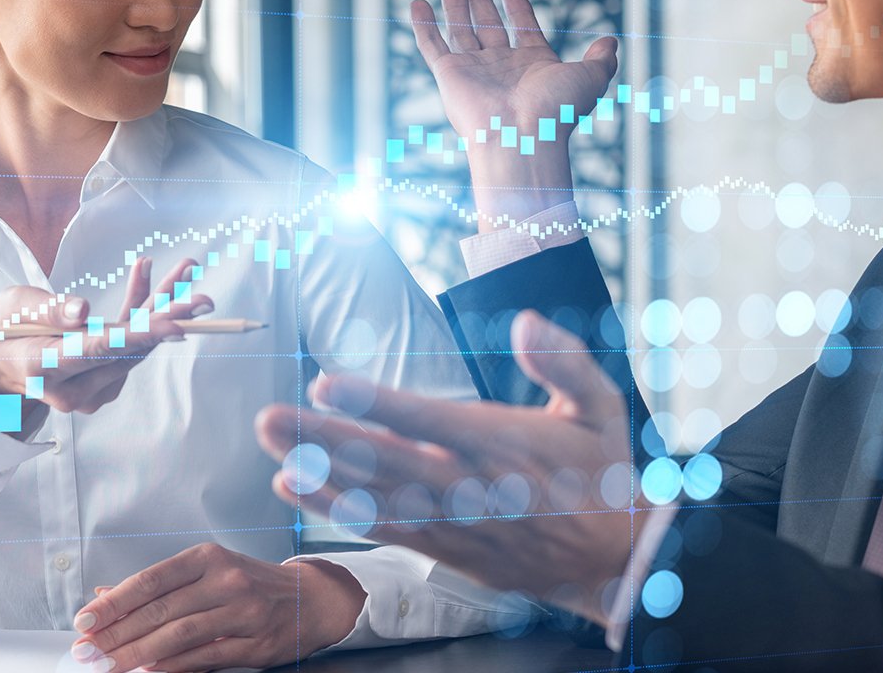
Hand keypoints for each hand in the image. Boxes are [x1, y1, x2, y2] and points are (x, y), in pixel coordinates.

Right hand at [0, 257, 209, 433]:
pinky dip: (143, 315)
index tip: (175, 325)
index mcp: (43, 367)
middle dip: (167, 317)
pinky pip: (129, 347)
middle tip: (205, 299)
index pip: (97, 350)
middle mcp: (70, 388)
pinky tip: (148, 279)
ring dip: (162, 308)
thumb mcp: (16, 307)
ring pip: (135, 346)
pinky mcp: (102, 386)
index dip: (138, 335)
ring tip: (185, 269)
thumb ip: (49, 309)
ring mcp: (88, 393)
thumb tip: (84, 310)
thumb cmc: (4, 328)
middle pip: (127, 349)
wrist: (0, 363)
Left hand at [68, 543, 363, 671]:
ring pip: (177, 635)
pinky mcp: (252, 644)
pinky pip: (203, 658)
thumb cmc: (252, 584)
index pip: (151, 580)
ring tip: (107, 666)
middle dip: (116, 633)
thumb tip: (105, 594)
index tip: (85, 620)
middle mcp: (224, 580)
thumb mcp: (207, 572)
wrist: (311, 600)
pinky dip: (170, 667)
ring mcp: (241, 612)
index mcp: (208, 558)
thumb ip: (159, 586)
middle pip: (159, 610)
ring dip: (136, 654)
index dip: (114, 601)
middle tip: (87, 650)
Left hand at [255, 310, 642, 625]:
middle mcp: (470, 484)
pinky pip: (382, 528)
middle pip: (383, 459)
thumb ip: (565, 362)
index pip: (428, 418)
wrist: (614, 561)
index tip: (325, 381)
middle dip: (322, 437)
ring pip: (374, 496)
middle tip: (268, 417)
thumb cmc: (603, 472)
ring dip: (317, 472)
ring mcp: (453, 520)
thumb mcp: (602, 408)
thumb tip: (527, 321)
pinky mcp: (445, 546)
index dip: (374, 401)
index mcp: (502, 442)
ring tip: (270, 449)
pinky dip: (337, 509)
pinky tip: (297, 487)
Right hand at [410, 0, 616, 228]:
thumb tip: (612, 41)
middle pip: (487, 26)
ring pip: (460, 30)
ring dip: (455, 6)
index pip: (523, 30)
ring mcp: (473, 70)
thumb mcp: (590, 78)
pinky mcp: (448, 74)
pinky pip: (431, 45)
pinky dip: (423, 25)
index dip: (519, 11)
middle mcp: (501, 66)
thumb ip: (601, 59)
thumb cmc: (556, 112)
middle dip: (480, 2)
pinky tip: (417, 3)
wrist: (521, 137)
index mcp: (532, 65)